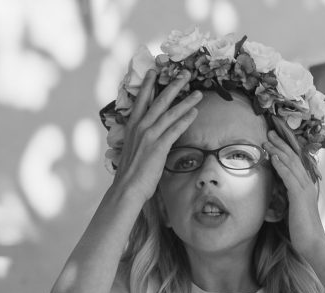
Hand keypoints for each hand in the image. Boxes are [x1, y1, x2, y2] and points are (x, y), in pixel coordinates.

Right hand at [111, 69, 202, 202]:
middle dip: (173, 86)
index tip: (154, 71)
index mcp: (131, 127)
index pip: (141, 100)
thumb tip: (147, 137)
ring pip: (170, 113)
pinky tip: (194, 113)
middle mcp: (140, 127)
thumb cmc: (129, 173)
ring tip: (198, 93)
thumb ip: (140, 139)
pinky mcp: (159, 146)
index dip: (148, 85)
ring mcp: (149, 136)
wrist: (126, 188)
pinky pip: (175, 129)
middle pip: (159, 101)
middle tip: (185, 74)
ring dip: (186, 101)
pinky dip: (185, 120)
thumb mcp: (132, 150)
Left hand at [265, 130, 324, 255]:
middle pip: (293, 158)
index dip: (284, 150)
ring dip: (278, 150)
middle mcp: (307, 184)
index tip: (273, 140)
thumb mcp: (293, 210)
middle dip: (280, 144)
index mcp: (305, 186)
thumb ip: (288, 199)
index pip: (295, 163)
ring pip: (290, 164)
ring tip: (267, 140)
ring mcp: (304, 189)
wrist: (313, 243)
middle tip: (269, 132)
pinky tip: (273, 157)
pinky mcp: (299, 196)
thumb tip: (278, 193)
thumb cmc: (302, 230)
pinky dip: (281, 166)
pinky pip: (289, 177)